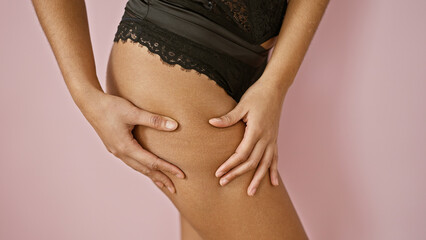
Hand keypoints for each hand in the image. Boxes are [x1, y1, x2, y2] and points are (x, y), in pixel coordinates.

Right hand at [80, 91, 184, 193]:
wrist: (89, 103)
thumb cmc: (111, 106)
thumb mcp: (134, 112)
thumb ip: (154, 120)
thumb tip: (175, 126)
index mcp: (126, 147)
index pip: (152, 162)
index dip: (168, 169)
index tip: (181, 175)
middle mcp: (120, 152)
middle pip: (145, 170)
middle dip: (160, 178)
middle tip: (174, 188)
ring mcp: (116, 151)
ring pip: (137, 167)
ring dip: (151, 175)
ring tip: (162, 182)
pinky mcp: (114, 146)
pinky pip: (131, 162)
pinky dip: (142, 167)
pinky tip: (146, 168)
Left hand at [208, 78, 286, 195]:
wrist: (275, 89)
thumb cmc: (257, 95)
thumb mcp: (241, 105)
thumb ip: (228, 118)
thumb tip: (211, 123)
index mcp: (256, 131)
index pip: (241, 154)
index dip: (230, 165)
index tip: (219, 173)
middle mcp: (266, 138)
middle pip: (252, 162)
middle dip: (238, 174)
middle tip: (224, 183)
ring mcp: (272, 140)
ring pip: (265, 164)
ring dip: (258, 179)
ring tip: (250, 192)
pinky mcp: (274, 139)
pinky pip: (275, 159)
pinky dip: (274, 171)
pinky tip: (273, 183)